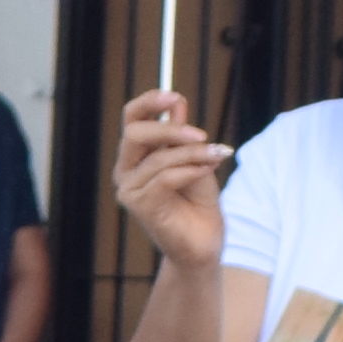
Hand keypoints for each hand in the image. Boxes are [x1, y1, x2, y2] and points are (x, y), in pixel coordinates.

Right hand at [109, 87, 226, 270]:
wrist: (203, 246)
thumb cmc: (198, 205)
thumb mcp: (196, 160)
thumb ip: (183, 136)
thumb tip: (177, 103)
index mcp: (136, 156)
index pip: (131, 119)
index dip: (149, 102)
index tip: (175, 96)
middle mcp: (126, 171)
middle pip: (135, 133)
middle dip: (171, 130)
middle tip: (203, 135)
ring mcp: (129, 190)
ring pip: (157, 158)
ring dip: (192, 154)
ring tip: (216, 156)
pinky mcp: (140, 206)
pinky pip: (165, 177)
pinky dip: (189, 170)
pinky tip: (207, 170)